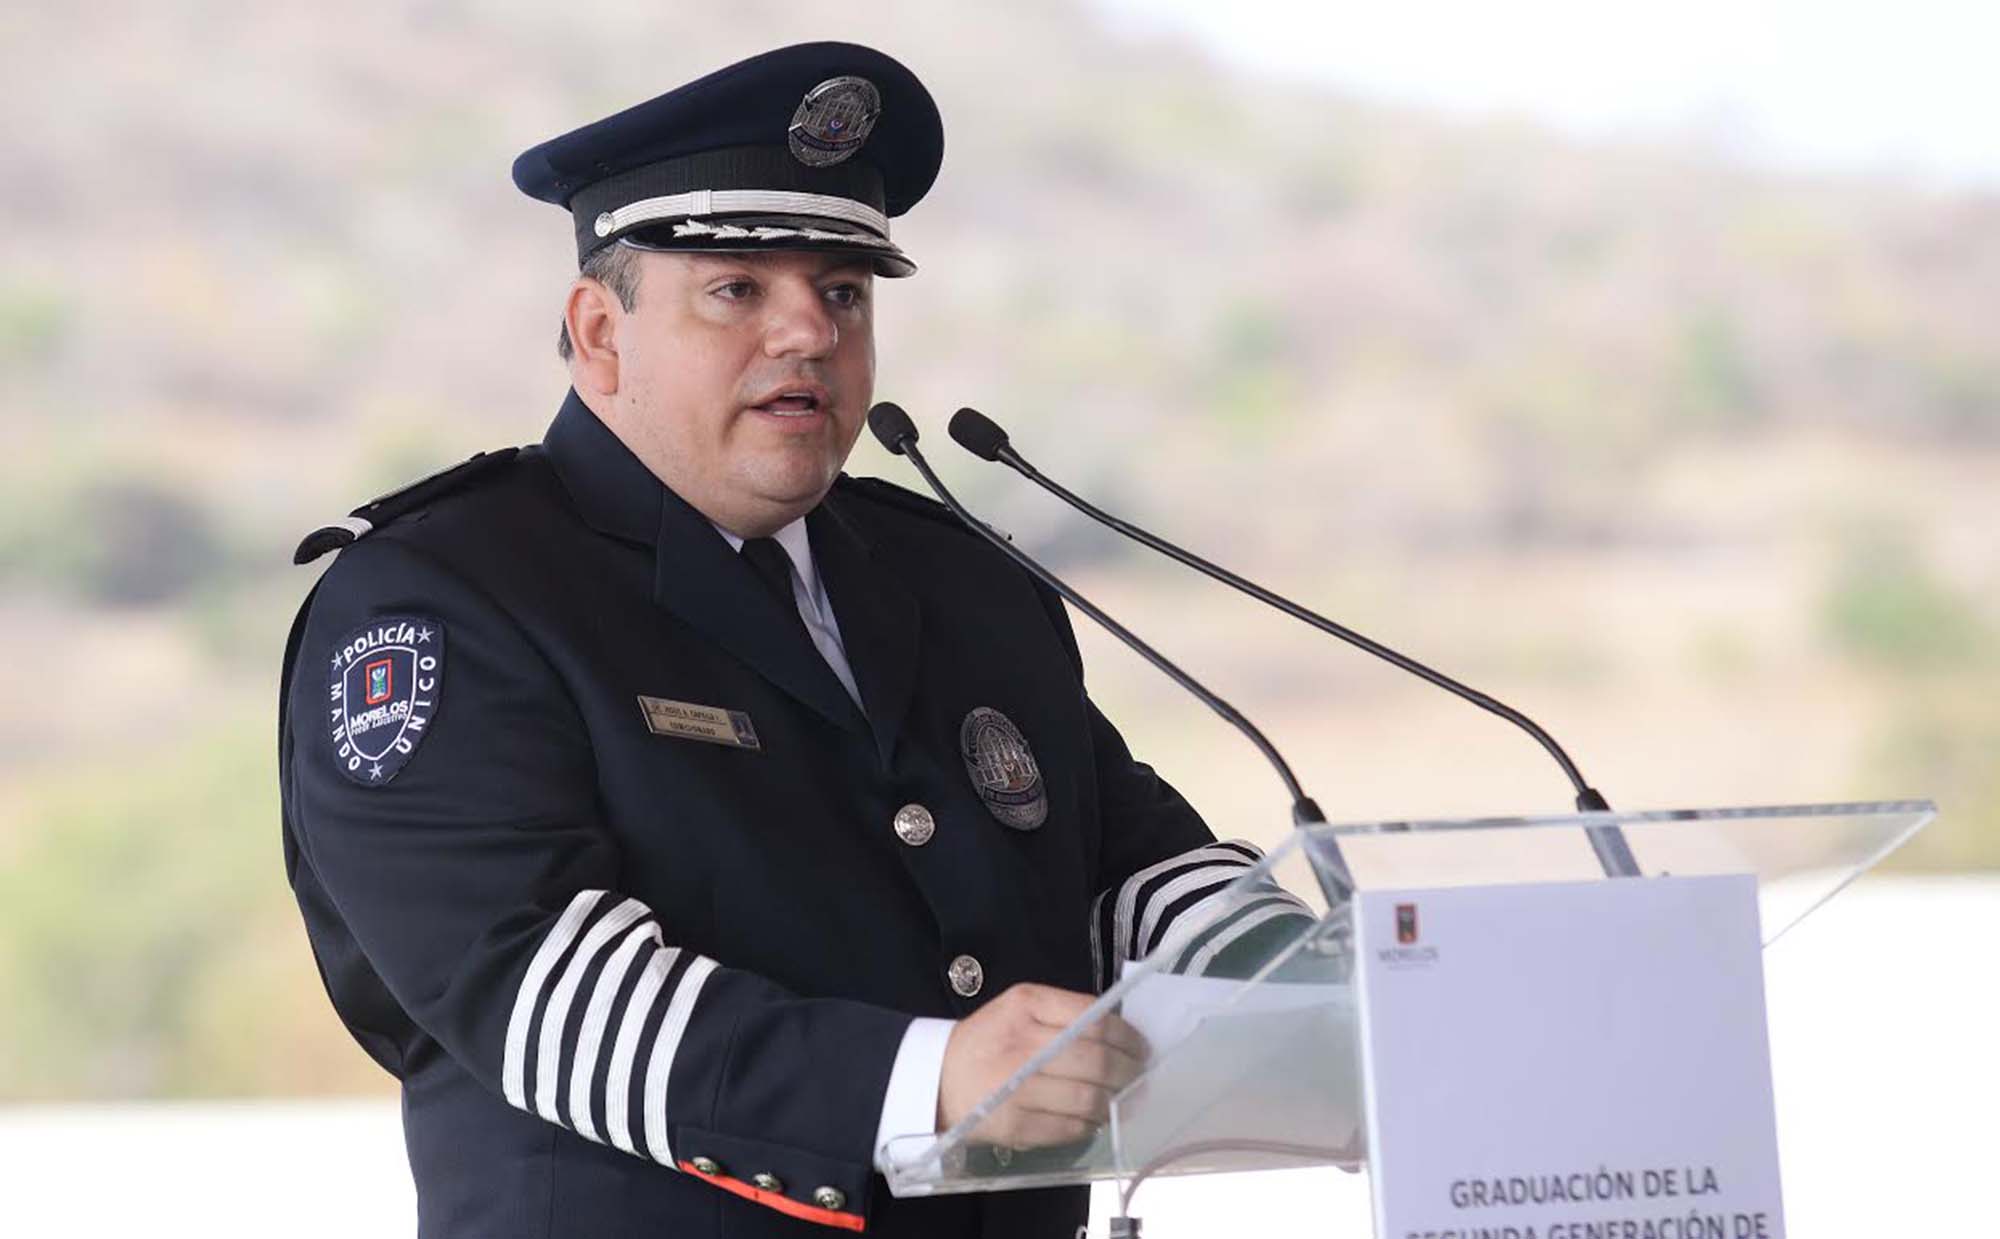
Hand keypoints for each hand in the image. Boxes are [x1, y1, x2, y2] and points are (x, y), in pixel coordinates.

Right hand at [935, 982, 1148, 1146]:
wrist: (935, 1079)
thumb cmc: (988, 1040)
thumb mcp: (1019, 1008)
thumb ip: (1066, 1013)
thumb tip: (1122, 1035)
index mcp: (1026, 1006)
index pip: (1094, 1020)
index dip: (1128, 1037)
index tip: (1141, 1047)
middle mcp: (1021, 1045)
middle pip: (1097, 1060)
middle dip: (1128, 1071)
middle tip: (1138, 1076)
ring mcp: (1017, 1090)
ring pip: (1088, 1098)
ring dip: (1112, 1101)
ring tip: (1116, 1098)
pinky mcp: (1015, 1127)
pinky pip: (1069, 1128)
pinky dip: (1089, 1124)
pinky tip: (1091, 1117)